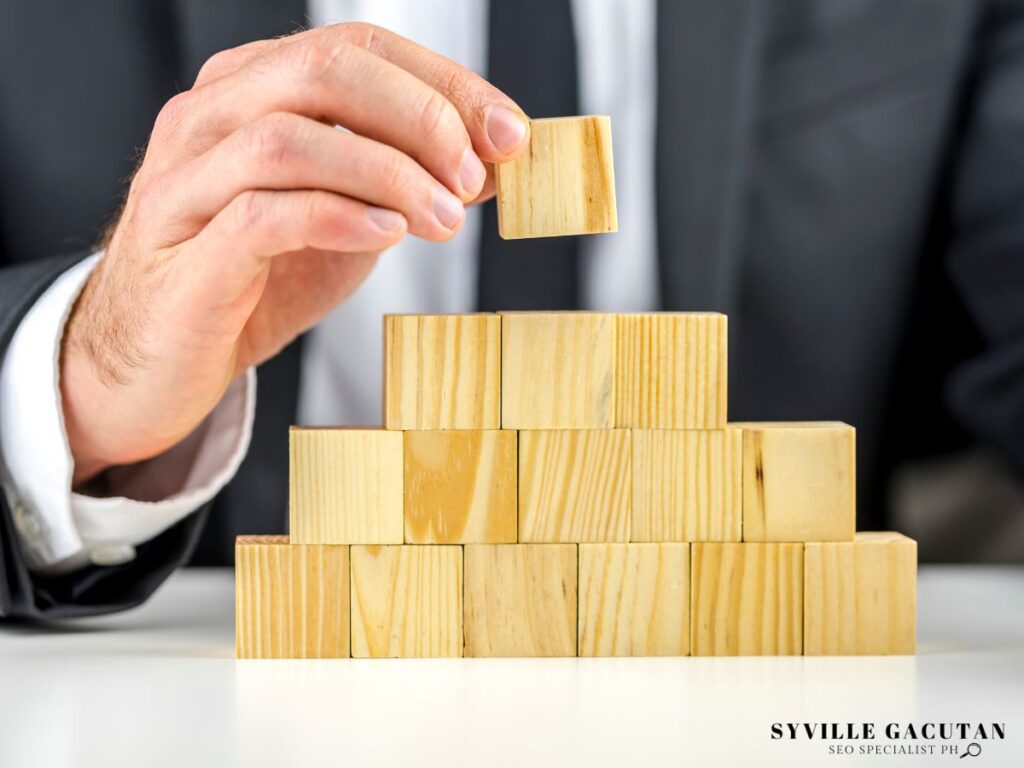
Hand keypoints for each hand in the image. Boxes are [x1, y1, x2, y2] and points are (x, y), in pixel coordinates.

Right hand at [60, 24, 528, 483]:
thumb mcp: (345, 222)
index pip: (355, 49)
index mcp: (250, 91)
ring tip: (446, 218)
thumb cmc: (253, 284)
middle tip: (475, 174)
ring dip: (388, 173)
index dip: (444, 83)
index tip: (509, 133)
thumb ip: (403, 183)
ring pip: (289, 138)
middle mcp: (209, 118)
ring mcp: (185, 182)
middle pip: (322, 72)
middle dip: (420, 116)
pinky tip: (388, 235)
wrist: (159, 361)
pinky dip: (337, 217)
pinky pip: (260, 215)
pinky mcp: (181, 252)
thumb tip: (492, 162)